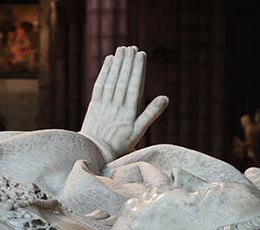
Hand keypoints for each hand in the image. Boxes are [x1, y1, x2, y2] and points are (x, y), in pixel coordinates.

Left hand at [80, 46, 168, 161]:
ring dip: (117, 64)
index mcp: (129, 114)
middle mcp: (116, 107)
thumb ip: (151, 113)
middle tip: (132, 48)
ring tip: (122, 49)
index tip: (141, 55)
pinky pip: (99, 85)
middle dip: (128, 63)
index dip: (138, 70)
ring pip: (111, 81)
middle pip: (123, 81)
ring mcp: (104, 105)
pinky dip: (104, 71)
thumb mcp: (139, 132)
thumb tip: (165, 98)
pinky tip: (109, 60)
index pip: (134, 87)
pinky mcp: (93, 105)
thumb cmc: (121, 143)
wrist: (95, 152)